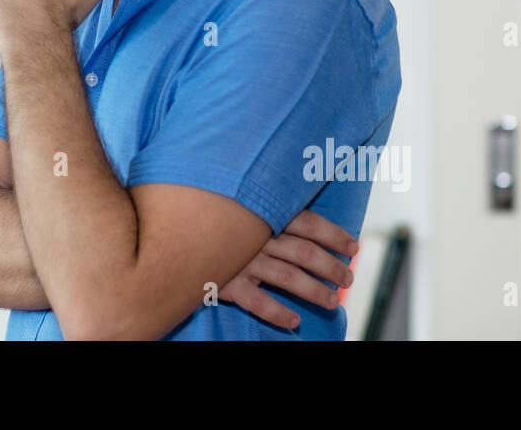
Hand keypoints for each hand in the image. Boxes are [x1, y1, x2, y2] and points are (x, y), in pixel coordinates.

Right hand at [219, 209, 357, 329]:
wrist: (167, 233)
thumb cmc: (206, 208)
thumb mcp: (236, 198)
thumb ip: (262, 200)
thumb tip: (292, 203)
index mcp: (263, 213)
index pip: (309, 223)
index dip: (334, 236)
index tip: (353, 248)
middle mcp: (257, 237)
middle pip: (305, 253)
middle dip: (332, 267)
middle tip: (348, 278)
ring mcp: (243, 261)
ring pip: (289, 278)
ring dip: (314, 291)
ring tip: (332, 302)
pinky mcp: (226, 282)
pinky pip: (257, 302)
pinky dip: (277, 313)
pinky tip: (293, 321)